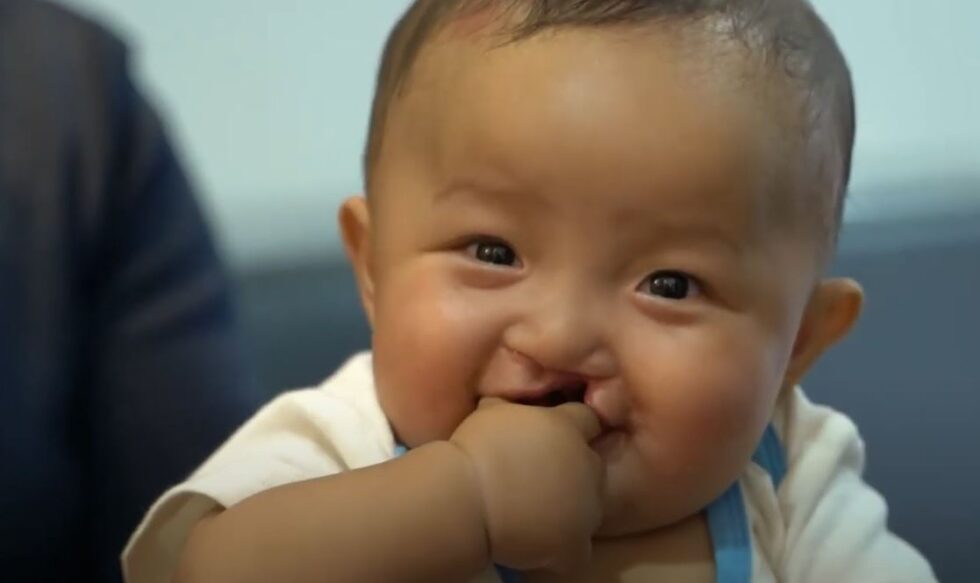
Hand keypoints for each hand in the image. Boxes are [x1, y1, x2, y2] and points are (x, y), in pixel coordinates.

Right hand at [450, 397, 603, 572]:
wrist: (469, 497)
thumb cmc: (476, 449)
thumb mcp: (491, 412)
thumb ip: (510, 407)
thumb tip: (503, 402)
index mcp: (567, 428)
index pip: (588, 421)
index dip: (571, 429)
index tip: (551, 439)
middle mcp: (585, 464)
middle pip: (592, 464)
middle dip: (574, 470)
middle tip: (541, 478)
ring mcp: (585, 506)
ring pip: (590, 506)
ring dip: (571, 508)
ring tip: (538, 513)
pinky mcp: (575, 542)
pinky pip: (579, 550)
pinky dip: (564, 549)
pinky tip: (543, 547)